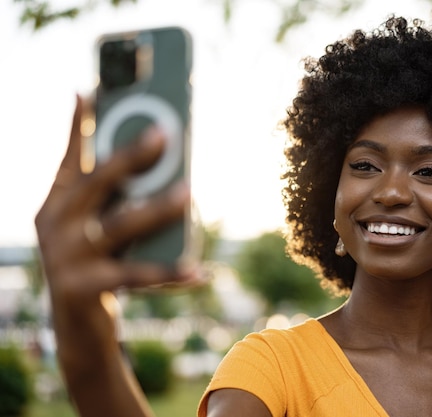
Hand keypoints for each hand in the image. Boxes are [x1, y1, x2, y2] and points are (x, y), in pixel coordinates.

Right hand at [36, 96, 198, 308]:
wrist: (76, 323)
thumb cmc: (97, 261)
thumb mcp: (99, 226)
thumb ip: (119, 198)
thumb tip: (169, 172)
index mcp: (57, 203)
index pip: (70, 157)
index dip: (79, 124)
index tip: (89, 90)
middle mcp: (54, 225)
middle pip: (97, 182)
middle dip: (130, 156)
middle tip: (164, 135)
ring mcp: (65, 257)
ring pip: (120, 226)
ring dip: (156, 207)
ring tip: (188, 192)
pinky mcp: (82, 288)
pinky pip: (136, 277)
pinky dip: (170, 273)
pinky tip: (199, 271)